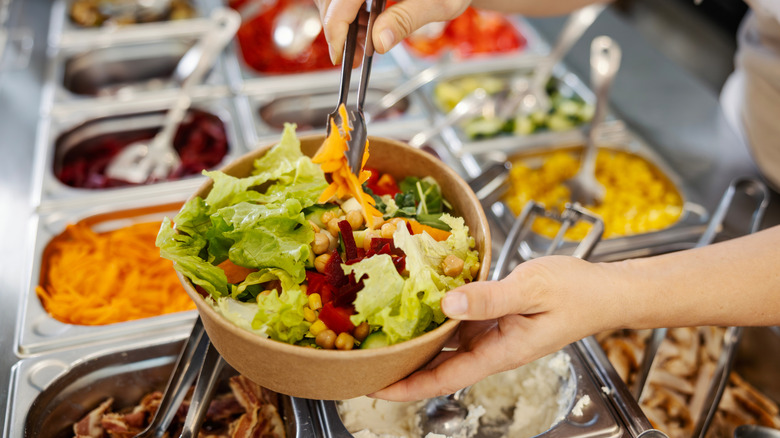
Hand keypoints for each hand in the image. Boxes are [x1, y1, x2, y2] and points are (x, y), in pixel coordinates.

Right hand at [314, 0, 471, 63]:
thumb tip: (380, 42)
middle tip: (354, 57)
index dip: (336, 28)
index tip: (340, 54)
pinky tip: (368, 30)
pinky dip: (352, 14)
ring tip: (365, 46)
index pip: (342, 0)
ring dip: (343, 22)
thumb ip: (407, 19)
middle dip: (337, 28)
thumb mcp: (440, 3)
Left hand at [371, 255, 620, 400]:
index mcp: (499, 352)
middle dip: (403, 367)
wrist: (603, 290)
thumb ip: (490, 298)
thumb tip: (447, 306)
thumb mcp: (531, 290)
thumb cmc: (576, 293)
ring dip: (416, 342)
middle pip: (437, 366)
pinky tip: (418, 303)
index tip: (375, 388)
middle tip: (364, 359)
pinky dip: (436, 316)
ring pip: (445, 343)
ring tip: (381, 334)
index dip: (407, 387)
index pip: (443, 378)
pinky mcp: (494, 316)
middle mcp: (490, 347)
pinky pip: (458, 320)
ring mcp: (492, 333)